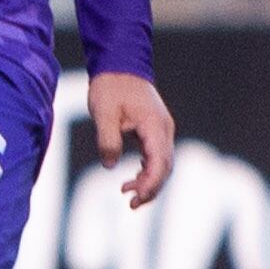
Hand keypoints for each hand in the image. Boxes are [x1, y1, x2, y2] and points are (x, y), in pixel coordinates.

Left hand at [90, 72, 176, 207]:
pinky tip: (133, 179)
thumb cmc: (111, 86)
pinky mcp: (155, 130)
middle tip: (131, 204)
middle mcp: (164, 129)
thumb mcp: (103, 113)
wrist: (120, 64)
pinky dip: (148, 171)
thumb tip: (110, 165)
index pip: (160, 162)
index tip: (134, 197)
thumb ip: (108, 139)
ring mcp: (162, 130)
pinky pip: (157, 157)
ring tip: (128, 193)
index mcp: (155, 125)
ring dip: (150, 182)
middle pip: (166, 168)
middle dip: (151, 189)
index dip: (150, 184)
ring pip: (163, 164)